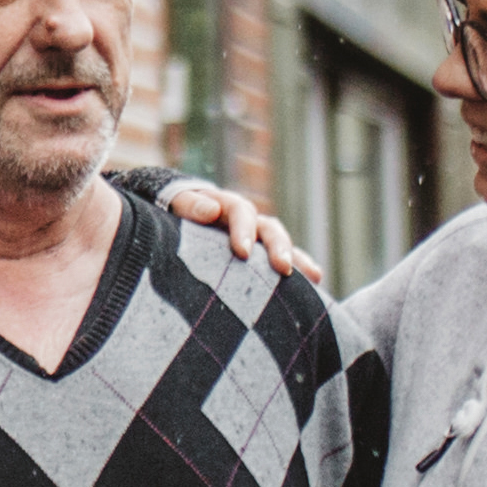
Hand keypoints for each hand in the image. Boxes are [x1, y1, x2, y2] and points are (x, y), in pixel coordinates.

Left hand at [161, 176, 326, 283]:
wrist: (176, 218)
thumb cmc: (171, 212)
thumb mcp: (173, 202)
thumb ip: (188, 204)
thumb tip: (211, 210)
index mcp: (224, 204)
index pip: (240, 210)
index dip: (243, 230)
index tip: (242, 253)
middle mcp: (246, 219)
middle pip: (268, 227)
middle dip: (277, 246)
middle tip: (283, 268)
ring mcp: (255, 236)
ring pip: (281, 243)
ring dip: (297, 258)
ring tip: (313, 277)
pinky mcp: (258, 254)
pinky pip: (283, 258)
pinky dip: (299, 267)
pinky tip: (315, 283)